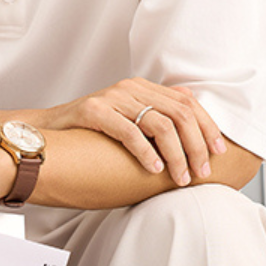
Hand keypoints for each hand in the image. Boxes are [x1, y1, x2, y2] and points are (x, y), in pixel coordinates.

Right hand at [42, 78, 226, 185]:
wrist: (47, 131)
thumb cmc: (91, 132)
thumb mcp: (128, 118)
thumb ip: (156, 115)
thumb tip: (193, 115)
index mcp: (142, 88)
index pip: (187, 102)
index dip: (207, 126)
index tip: (219, 151)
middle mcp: (131, 88)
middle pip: (179, 112)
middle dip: (197, 145)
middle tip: (202, 172)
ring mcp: (112, 97)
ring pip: (159, 123)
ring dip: (176, 154)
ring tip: (181, 177)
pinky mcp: (94, 110)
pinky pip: (129, 131)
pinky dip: (146, 151)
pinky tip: (154, 168)